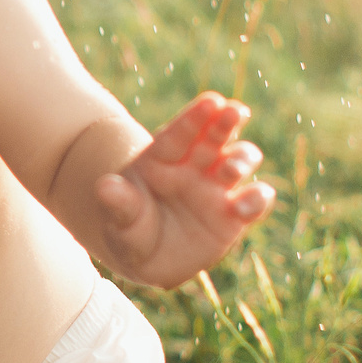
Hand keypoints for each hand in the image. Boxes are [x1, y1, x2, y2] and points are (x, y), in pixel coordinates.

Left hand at [94, 92, 276, 288]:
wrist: (148, 261)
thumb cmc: (129, 231)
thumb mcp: (119, 220)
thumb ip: (118, 203)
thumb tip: (104, 186)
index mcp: (160, 159)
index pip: (178, 134)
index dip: (195, 118)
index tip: (212, 101)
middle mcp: (193, 166)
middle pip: (214, 137)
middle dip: (226, 123)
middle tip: (235, 111)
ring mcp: (216, 187)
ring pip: (240, 159)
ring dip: (242, 158)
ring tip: (230, 168)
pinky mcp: (234, 214)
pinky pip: (255, 199)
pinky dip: (257, 198)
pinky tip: (245, 205)